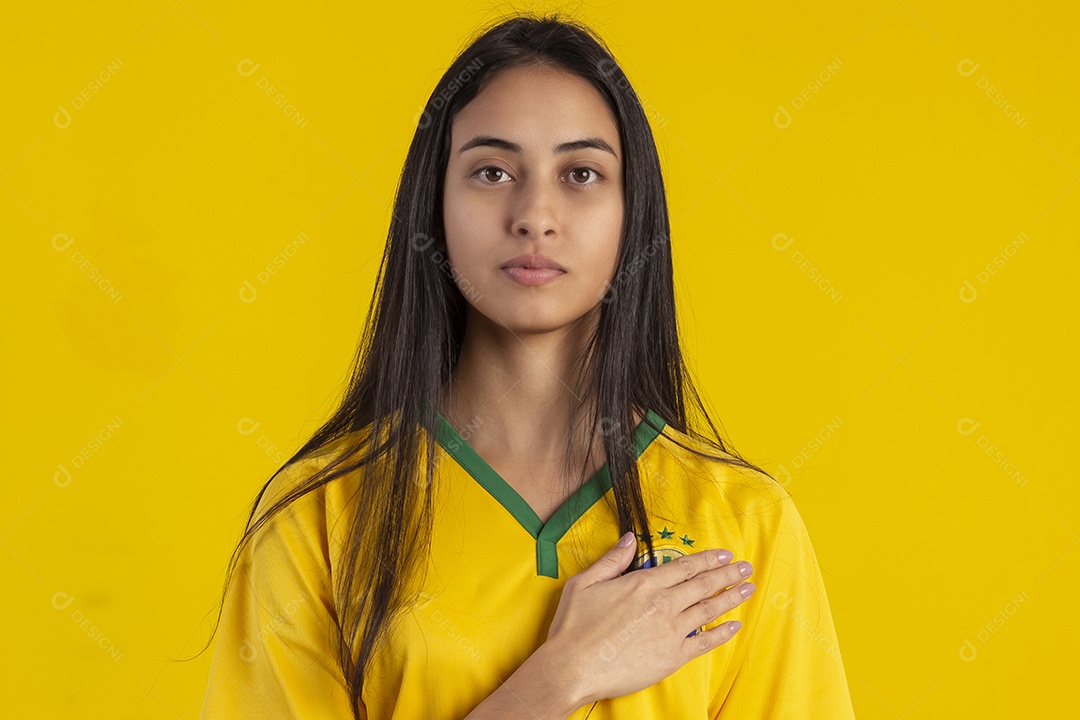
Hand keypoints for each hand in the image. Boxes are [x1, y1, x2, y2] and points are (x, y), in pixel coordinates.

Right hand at [544, 532, 754, 705]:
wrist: (572, 667)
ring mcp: (671, 631)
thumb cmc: (574, 626)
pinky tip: (734, 626)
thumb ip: (612, 560)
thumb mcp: (585, 582)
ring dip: (731, 597)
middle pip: (703, 584)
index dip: (707, 559)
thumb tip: (630, 539)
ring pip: (709, 609)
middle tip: (746, 567)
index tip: (724, 555)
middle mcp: (662, 604)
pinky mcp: (672, 657)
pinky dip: (722, 633)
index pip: (684, 567)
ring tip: (748, 589)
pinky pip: (705, 643)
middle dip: (727, 574)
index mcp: (643, 583)